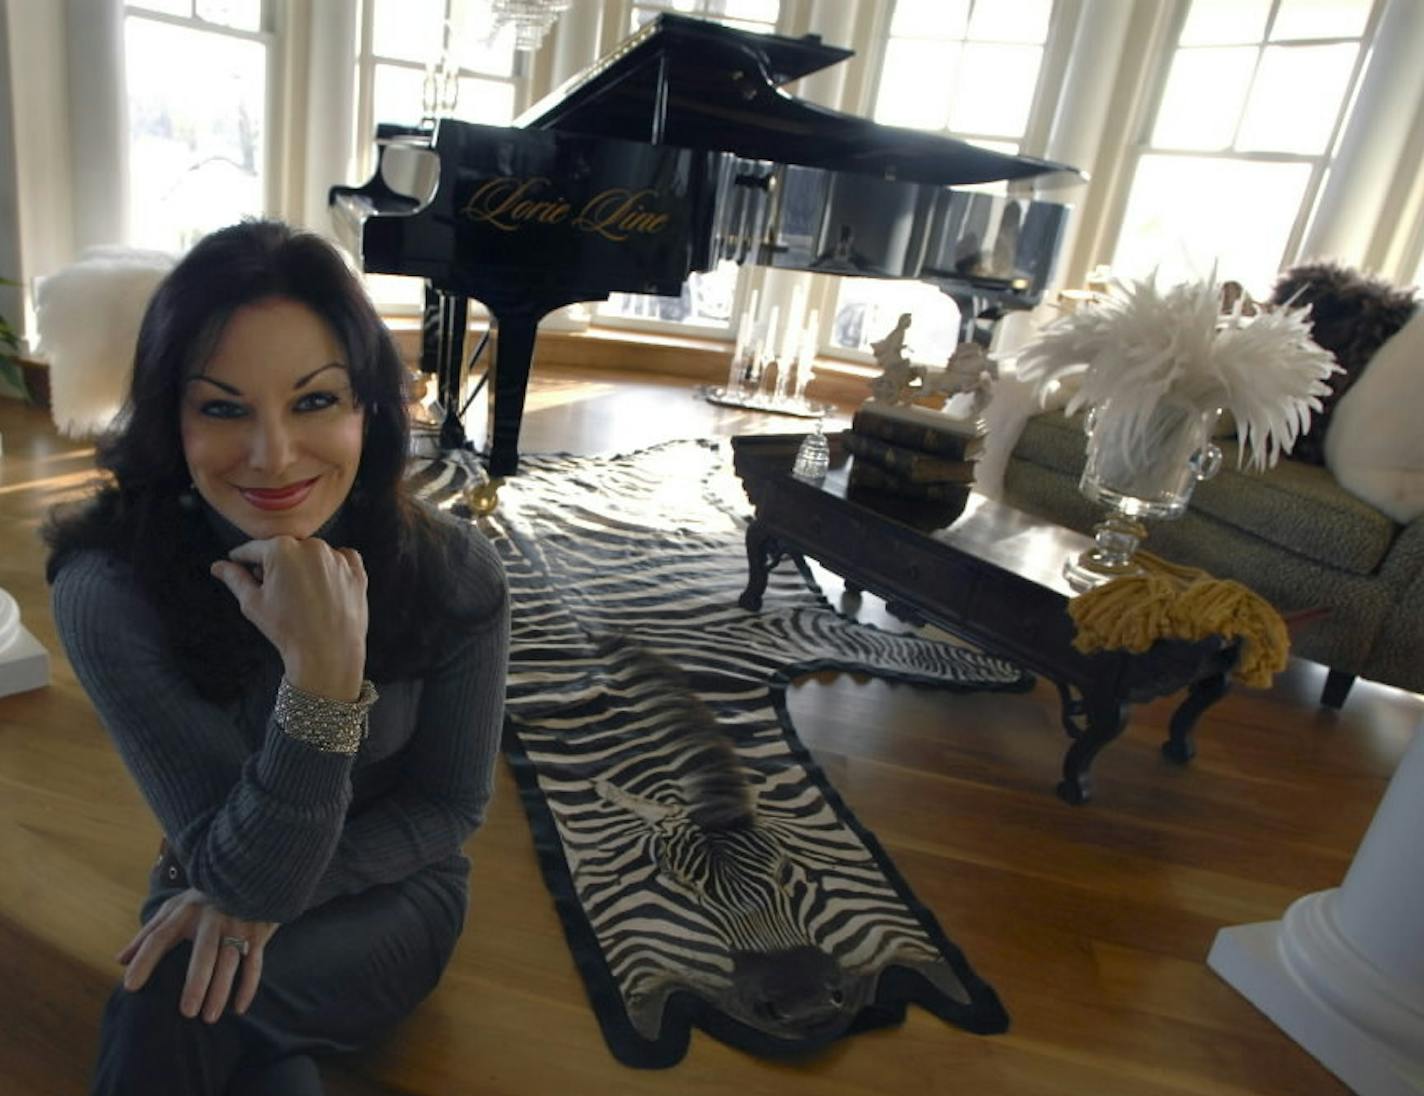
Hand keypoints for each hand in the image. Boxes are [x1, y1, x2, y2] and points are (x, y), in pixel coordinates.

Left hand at [117, 888, 278, 1021]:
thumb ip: (148, 934)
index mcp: (185, 912)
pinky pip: (254, 963)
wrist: (248, 875)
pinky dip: (248, 986)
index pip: (160, 937)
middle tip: (187, 1012)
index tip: (130, 986)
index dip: (144, 960)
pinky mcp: (257, 933)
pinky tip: (239, 1008)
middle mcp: (212, 918)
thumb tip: (120, 961)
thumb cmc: (202, 900)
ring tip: (209, 1017)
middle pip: (204, 953)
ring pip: (230, 961)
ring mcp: (237, 925)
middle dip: (197, 982)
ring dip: (221, 989)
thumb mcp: (174, 909)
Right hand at [211, 536, 367, 699]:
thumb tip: (218, 566)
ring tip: (300, 597)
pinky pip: (340, 561)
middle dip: (275, 565)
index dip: (242, 558)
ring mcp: (337, 557)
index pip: (254, 549)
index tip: (238, 562)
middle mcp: (312, 546)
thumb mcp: (252, 603)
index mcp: (282, 549)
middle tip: (272, 591)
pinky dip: (330, 570)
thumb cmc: (287, 629)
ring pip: (312, 555)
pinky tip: (323, 590)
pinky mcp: (356, 570)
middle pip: (285, 550)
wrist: (328, 653)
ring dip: (303, 568)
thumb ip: (235, 579)